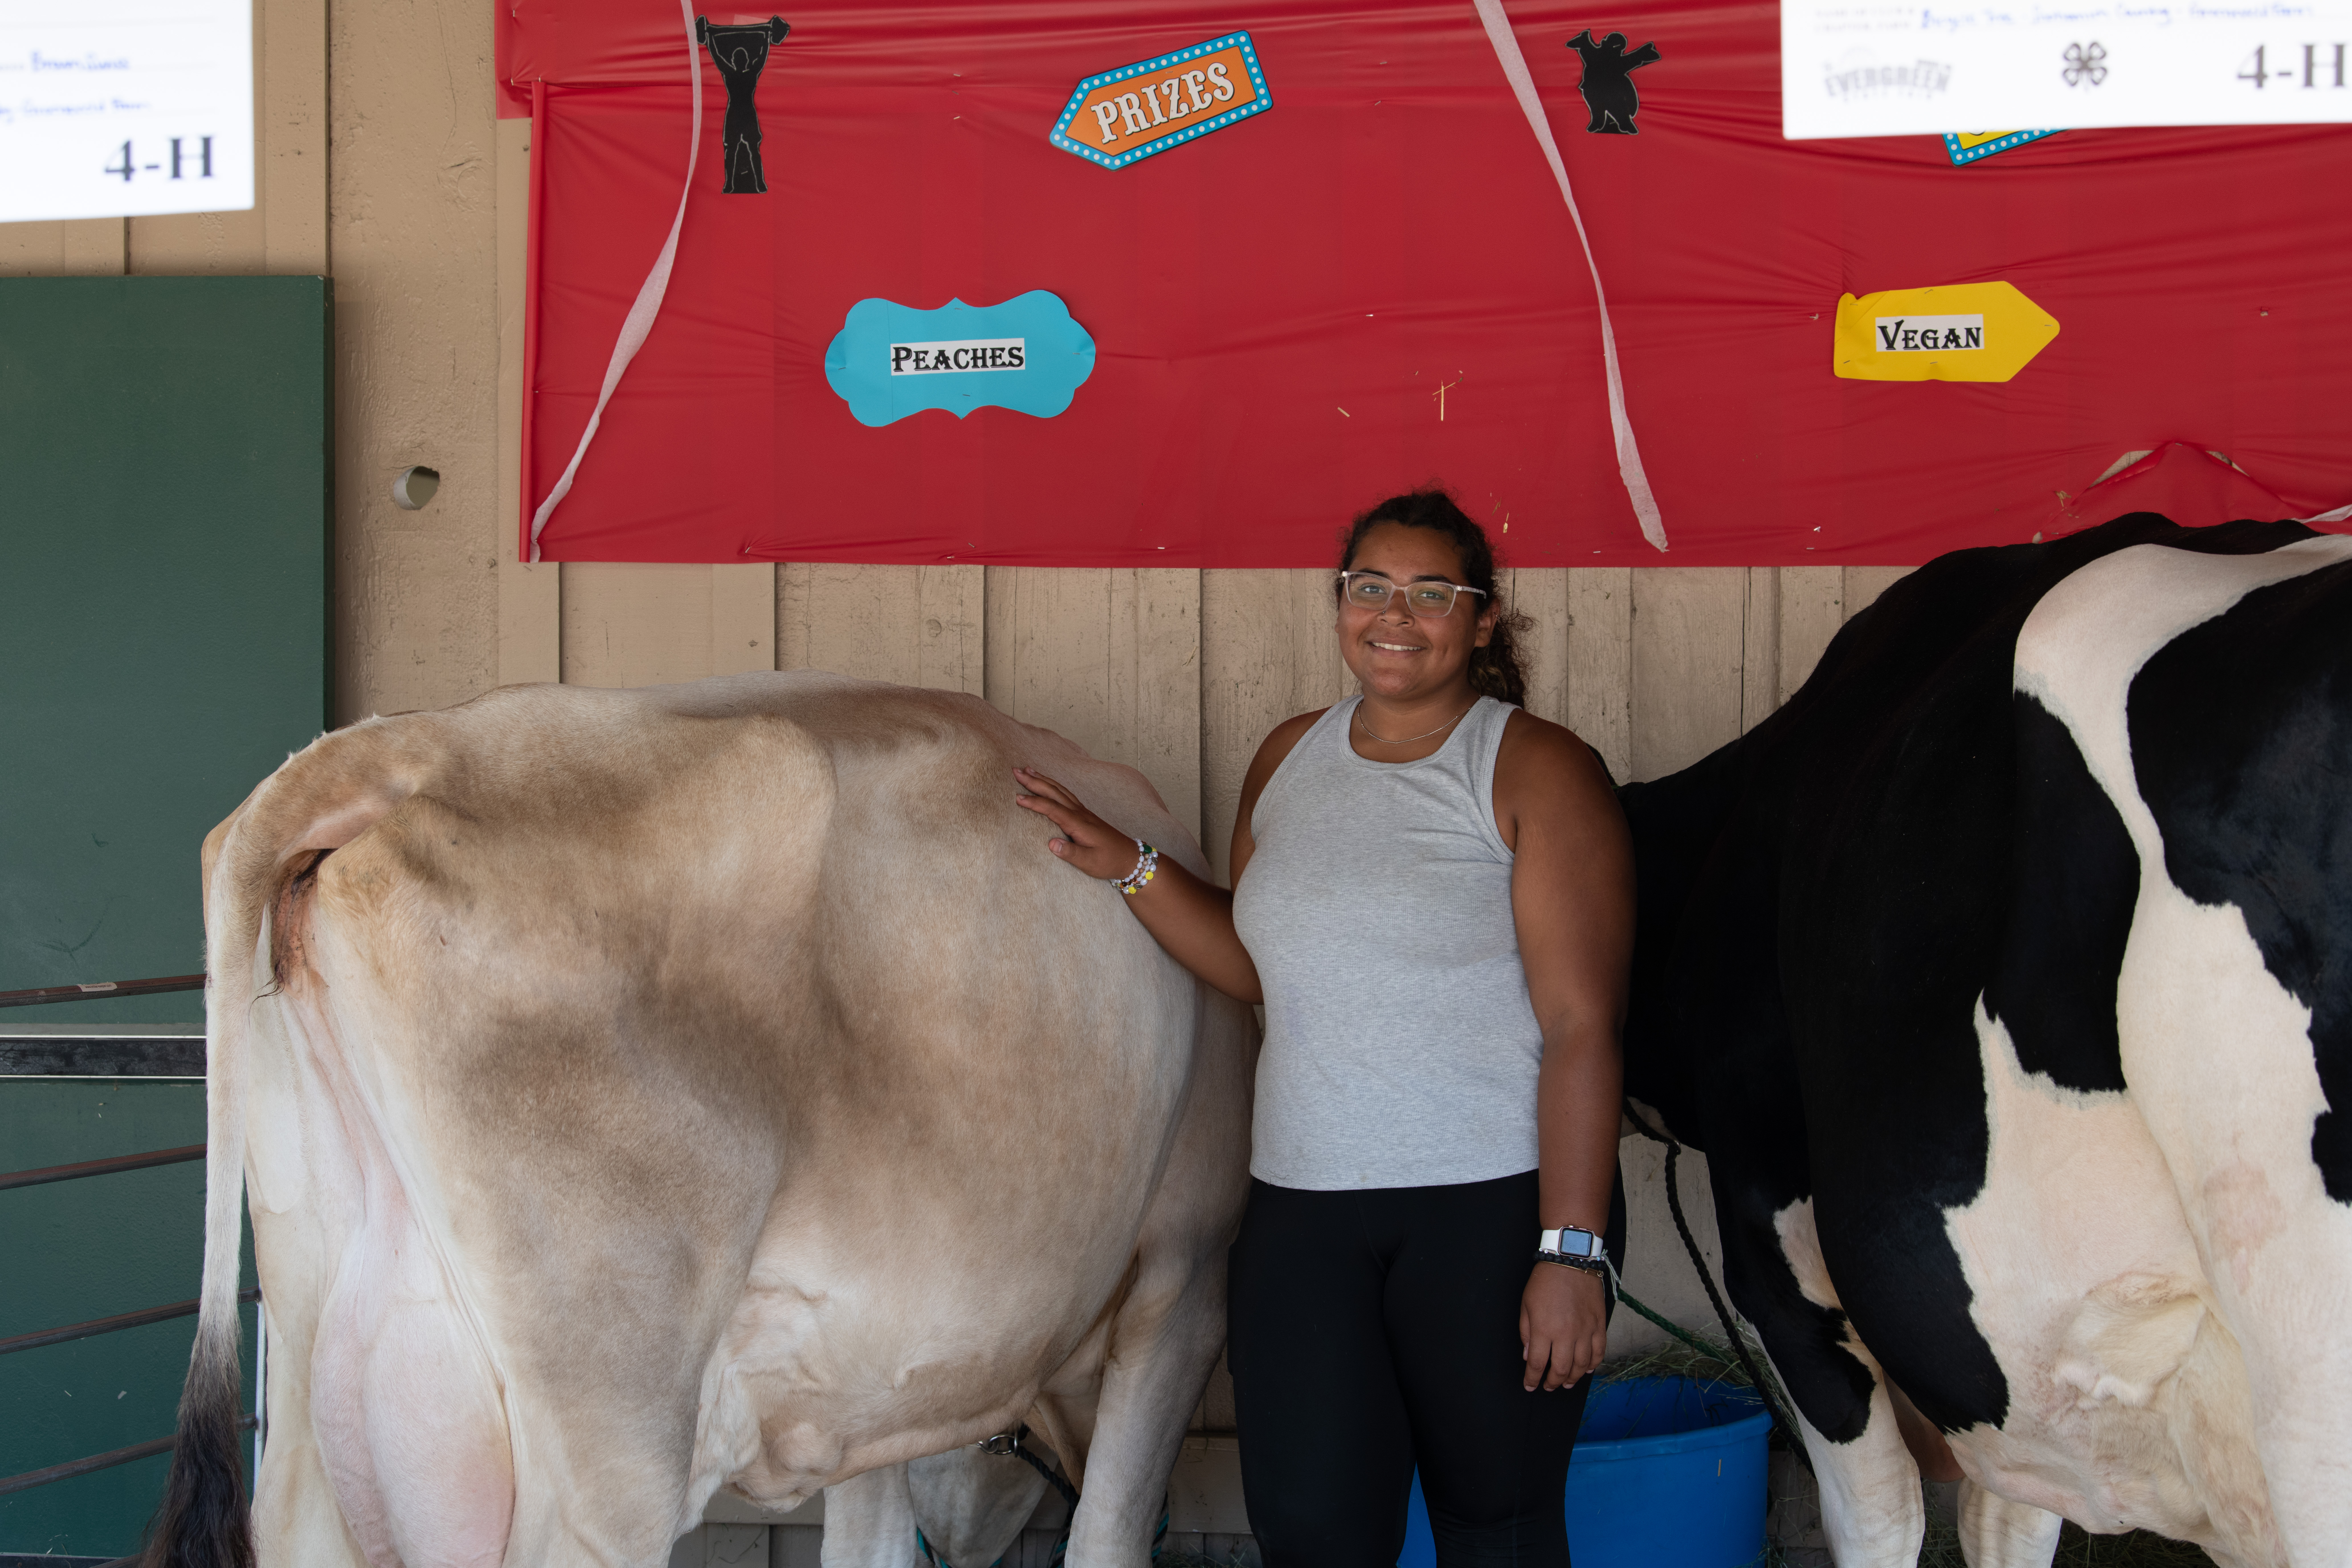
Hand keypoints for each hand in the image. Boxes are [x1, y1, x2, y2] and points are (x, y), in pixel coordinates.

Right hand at [1013, 768, 1146, 882]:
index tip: (1017, 797)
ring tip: (1028, 770)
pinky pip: (1066, 794)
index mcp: (1078, 824)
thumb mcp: (1089, 862)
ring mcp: (1083, 812)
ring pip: (1060, 790)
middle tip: (1016, 771)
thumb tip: (1051, 844)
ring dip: (1043, 779)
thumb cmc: (1109, 861)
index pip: (1052, 809)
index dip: (1034, 802)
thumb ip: (1070, 853)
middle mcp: (1080, 813)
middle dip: (1034, 781)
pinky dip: (1054, 786)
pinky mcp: (1085, 814)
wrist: (1129, 857)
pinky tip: (1048, 783)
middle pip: (1054, 792)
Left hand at [1520, 1264, 1607, 1391]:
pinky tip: (1587, 1369)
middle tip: (1548, 1386)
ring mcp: (1585, 1330)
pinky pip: (1599, 1352)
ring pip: (1582, 1365)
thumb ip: (1526, 1333)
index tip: (1530, 1385)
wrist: (1571, 1260)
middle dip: (1553, 1382)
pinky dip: (1594, 1364)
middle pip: (1561, 1369)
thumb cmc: (1544, 1281)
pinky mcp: (1599, 1325)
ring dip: (1573, 1378)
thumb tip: (1529, 1356)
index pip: (1537, 1364)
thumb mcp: (1526, 1305)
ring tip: (1566, 1382)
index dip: (1533, 1378)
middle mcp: (1566, 1334)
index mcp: (1544, 1329)